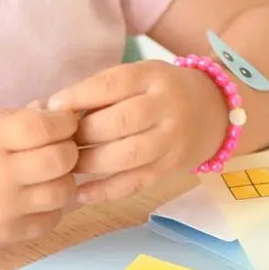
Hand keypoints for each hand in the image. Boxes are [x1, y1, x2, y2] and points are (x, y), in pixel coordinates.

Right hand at [0, 108, 79, 243]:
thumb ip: (12, 120)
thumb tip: (51, 112)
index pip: (44, 127)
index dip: (63, 121)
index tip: (62, 121)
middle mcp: (1, 174)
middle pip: (62, 159)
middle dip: (69, 148)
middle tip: (59, 146)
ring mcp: (7, 207)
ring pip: (64, 191)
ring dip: (65, 178)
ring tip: (51, 172)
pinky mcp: (8, 232)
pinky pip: (51, 220)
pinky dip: (54, 207)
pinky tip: (40, 196)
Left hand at [47, 60, 227, 202]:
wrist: (215, 110)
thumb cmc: (160, 91)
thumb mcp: (139, 76)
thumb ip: (103, 89)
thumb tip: (54, 109)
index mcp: (153, 77)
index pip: (111, 85)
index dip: (79, 97)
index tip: (53, 107)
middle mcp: (166, 108)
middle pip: (119, 122)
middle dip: (83, 133)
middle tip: (58, 140)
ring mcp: (171, 141)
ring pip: (126, 156)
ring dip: (89, 163)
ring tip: (65, 164)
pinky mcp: (170, 169)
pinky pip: (134, 183)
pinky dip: (104, 191)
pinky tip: (80, 193)